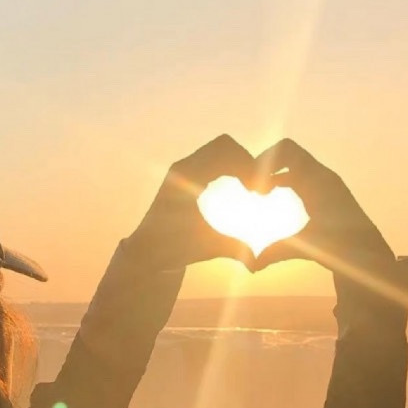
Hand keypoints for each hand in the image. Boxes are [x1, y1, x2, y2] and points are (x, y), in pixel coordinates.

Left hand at [125, 135, 255, 270]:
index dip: (247, 166)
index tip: (256, 191)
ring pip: (218, 150)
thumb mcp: (207, 247)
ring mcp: (181, 169)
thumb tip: (259, 262)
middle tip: (255, 188)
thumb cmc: (174, 249)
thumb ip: (235, 249)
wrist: (148, 251)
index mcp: (186, 178)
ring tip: (248, 188)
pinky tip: (235, 190)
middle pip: (224, 145)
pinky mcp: (183, 175)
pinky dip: (227, 168)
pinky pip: (211, 160)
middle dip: (245, 162)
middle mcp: (182, 168)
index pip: (225, 152)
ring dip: (237, 164)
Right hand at [252, 139, 394, 274]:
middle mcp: (321, 176)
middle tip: (252, 188)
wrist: (367, 253)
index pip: (287, 150)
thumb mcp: (308, 246)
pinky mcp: (322, 192)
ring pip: (291, 165)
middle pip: (287, 153)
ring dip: (272, 174)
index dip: (265, 160)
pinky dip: (281, 181)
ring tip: (258, 194)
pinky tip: (270, 197)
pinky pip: (297, 176)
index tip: (253, 185)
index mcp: (319, 180)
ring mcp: (322, 183)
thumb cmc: (341, 247)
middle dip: (265, 165)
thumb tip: (253, 266)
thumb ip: (278, 252)